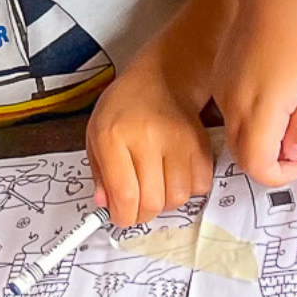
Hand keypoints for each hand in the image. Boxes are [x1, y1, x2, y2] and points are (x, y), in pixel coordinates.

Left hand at [87, 56, 215, 225]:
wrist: (162, 78)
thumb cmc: (124, 108)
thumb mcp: (96, 133)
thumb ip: (99, 172)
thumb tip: (105, 204)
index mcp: (113, 135)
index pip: (124, 193)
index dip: (123, 216)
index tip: (120, 217)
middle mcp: (146, 137)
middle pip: (152, 201)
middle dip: (142, 213)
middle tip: (137, 205)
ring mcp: (177, 140)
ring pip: (178, 198)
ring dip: (166, 202)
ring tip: (156, 185)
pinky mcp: (200, 143)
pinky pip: (200, 185)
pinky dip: (188, 189)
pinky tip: (175, 173)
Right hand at [214, 0, 296, 187]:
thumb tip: (294, 149)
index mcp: (259, 109)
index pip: (256, 165)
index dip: (278, 176)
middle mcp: (233, 104)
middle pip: (241, 154)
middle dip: (269, 160)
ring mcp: (222, 90)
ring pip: (236, 132)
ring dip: (261, 137)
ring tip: (290, 108)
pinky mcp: (220, 77)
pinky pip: (232, 111)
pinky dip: (251, 117)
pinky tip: (274, 91)